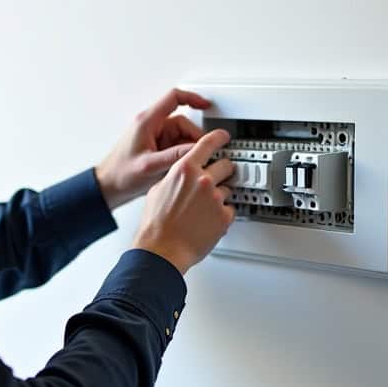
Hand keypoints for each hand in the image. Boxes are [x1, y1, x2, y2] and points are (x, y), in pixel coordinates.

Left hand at [95, 88, 212, 208]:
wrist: (108, 186)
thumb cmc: (121, 174)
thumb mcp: (150, 166)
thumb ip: (175, 156)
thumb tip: (196, 149)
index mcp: (147, 122)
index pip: (174, 98)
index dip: (193, 98)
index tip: (207, 105)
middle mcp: (152, 126)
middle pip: (183, 122)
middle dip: (195, 137)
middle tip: (202, 152)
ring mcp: (155, 137)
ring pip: (182, 135)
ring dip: (189, 148)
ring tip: (190, 163)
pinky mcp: (157, 147)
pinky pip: (177, 146)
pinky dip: (183, 154)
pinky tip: (182, 166)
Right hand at [131, 129, 236, 274]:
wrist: (162, 250)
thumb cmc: (156, 225)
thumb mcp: (158, 190)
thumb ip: (175, 176)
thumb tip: (182, 174)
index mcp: (185, 170)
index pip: (208, 144)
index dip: (218, 138)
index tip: (224, 136)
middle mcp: (203, 180)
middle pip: (226, 165)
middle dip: (222, 172)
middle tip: (214, 182)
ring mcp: (216, 198)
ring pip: (228, 189)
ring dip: (220, 196)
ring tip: (203, 210)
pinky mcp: (224, 216)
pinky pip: (230, 209)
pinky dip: (222, 215)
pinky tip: (207, 221)